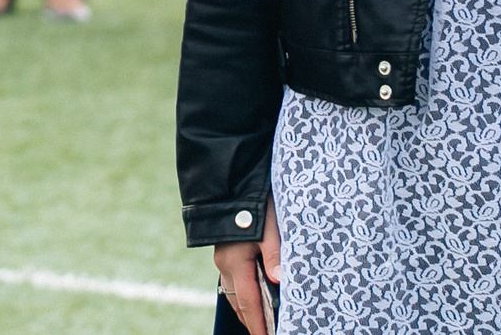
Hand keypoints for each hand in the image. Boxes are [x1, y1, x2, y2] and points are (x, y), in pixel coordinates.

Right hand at [212, 197, 281, 334]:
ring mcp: (222, 258)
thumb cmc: (254, 203)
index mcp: (236, 262)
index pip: (249, 303)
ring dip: (248, 309)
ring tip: (261, 323)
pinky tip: (253, 297)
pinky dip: (243, 294)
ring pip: (234, 293)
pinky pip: (232, 281)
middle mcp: (225, 264)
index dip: (259, 325)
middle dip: (253, 322)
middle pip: (239, 302)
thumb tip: (278, 281)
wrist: (229, 181)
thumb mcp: (270, 227)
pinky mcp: (224, 251)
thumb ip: (274, 254)